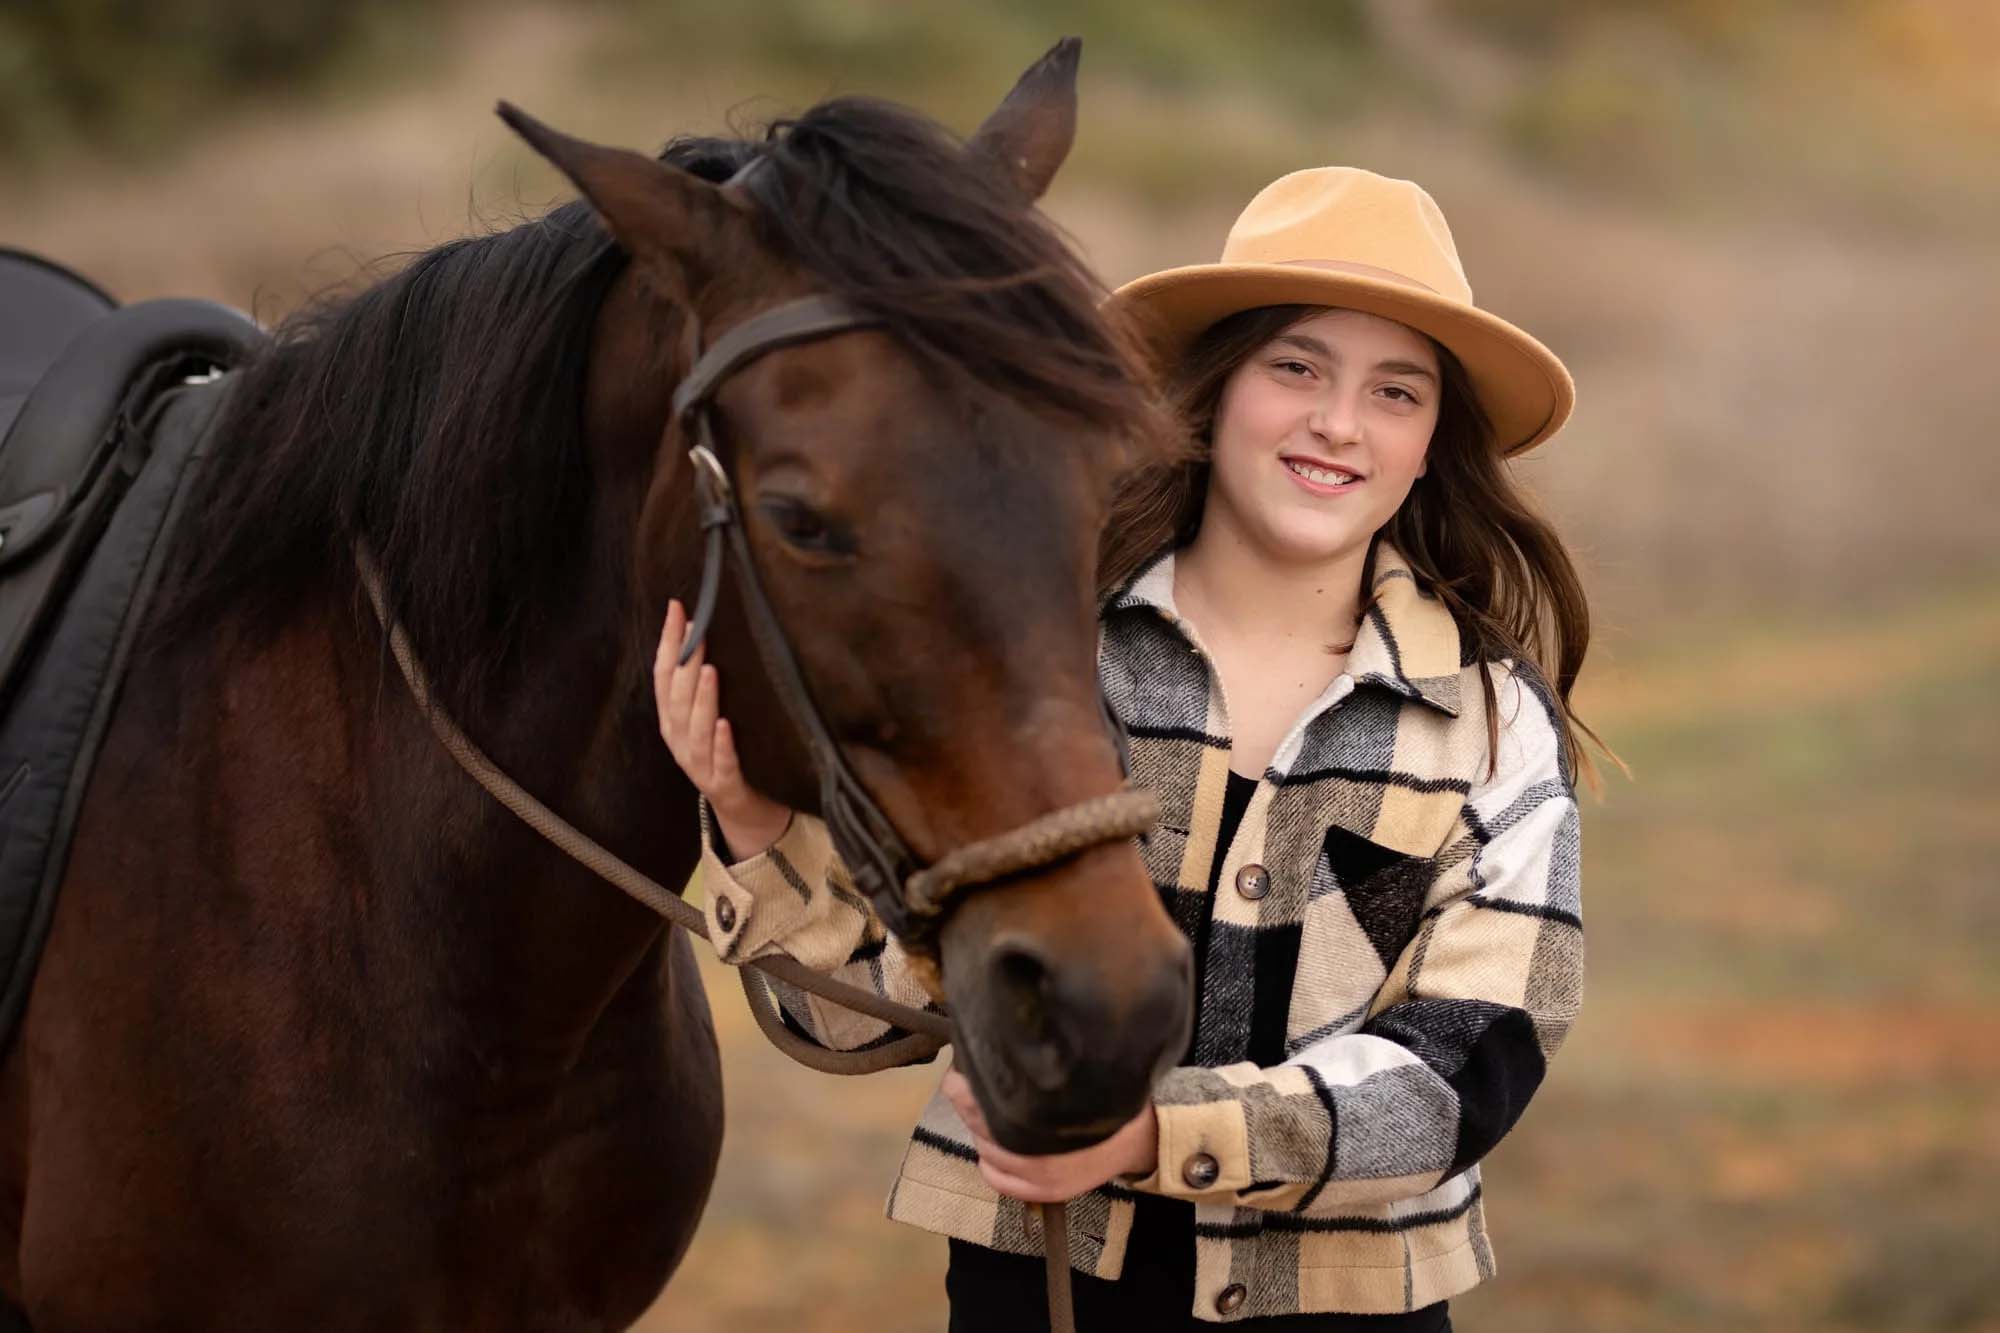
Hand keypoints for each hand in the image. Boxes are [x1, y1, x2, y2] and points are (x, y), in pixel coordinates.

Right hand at [654, 599, 792, 858]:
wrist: (743, 808)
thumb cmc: (725, 751)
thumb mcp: (707, 715)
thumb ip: (701, 681)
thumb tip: (707, 628)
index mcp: (672, 720)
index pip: (664, 675)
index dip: (668, 642)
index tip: (677, 608)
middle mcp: (679, 741)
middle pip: (678, 697)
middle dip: (686, 662)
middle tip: (698, 629)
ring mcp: (699, 765)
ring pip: (695, 729)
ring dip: (702, 699)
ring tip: (710, 669)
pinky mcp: (724, 785)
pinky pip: (722, 763)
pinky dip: (722, 744)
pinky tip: (726, 725)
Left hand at [941, 1068, 1158, 1203]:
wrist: (1139, 1138)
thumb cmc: (1102, 1098)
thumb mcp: (1075, 1074)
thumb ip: (1037, 1069)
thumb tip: (997, 1046)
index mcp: (1050, 1114)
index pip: (991, 1099)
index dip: (966, 1084)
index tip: (957, 1069)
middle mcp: (1043, 1150)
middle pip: (983, 1123)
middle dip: (967, 1101)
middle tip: (960, 1083)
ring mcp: (1041, 1176)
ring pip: (985, 1149)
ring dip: (977, 1129)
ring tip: (984, 1111)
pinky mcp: (1043, 1193)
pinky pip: (995, 1179)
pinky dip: (986, 1161)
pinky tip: (991, 1146)